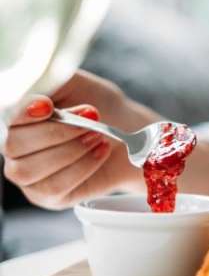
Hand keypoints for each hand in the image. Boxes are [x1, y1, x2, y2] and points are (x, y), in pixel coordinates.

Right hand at [2, 71, 159, 209]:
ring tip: (98, 137)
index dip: (25, 112)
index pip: (8, 117)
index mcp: (19, 118)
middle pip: (16, 145)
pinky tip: (100, 152)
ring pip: (31, 170)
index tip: (49, 105)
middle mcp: (16, 148)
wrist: (130, 134)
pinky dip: (81, 168)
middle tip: (92, 121)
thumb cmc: (100, 107)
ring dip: (70, 151)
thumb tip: (37, 82)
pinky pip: (54, 187)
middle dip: (58, 132)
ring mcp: (29, 175)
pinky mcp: (48, 196)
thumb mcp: (77, 83)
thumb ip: (53, 79)